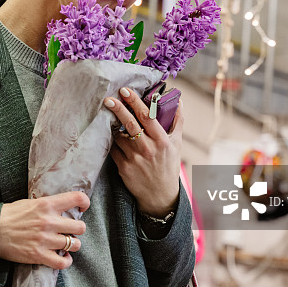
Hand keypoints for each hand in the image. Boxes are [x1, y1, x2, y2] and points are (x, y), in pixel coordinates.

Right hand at [0, 191, 88, 269]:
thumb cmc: (9, 215)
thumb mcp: (29, 203)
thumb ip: (47, 205)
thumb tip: (61, 207)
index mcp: (46, 204)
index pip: (77, 198)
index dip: (84, 203)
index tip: (82, 208)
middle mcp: (49, 221)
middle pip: (80, 227)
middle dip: (77, 229)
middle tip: (70, 231)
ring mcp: (45, 240)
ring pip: (75, 244)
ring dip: (72, 245)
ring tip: (66, 245)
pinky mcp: (39, 255)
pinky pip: (63, 262)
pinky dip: (66, 261)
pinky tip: (63, 258)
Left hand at [104, 87, 182, 216]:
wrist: (160, 195)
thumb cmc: (168, 166)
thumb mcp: (177, 144)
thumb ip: (177, 122)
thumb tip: (179, 101)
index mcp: (162, 141)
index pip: (147, 117)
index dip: (135, 102)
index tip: (126, 91)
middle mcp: (148, 149)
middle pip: (130, 124)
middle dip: (118, 109)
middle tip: (108, 99)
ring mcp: (135, 159)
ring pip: (119, 136)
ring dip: (113, 127)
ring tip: (111, 120)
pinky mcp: (123, 168)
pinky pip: (113, 149)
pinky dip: (111, 141)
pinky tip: (112, 137)